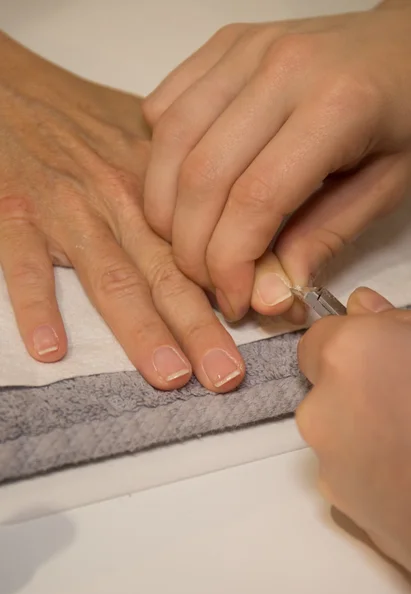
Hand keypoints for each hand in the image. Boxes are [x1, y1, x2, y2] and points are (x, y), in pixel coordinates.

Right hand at [0, 33, 244, 391]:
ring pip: (111, 275)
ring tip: (170, 374)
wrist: (14, 93)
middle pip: (167, 270)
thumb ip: (196, 192)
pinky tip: (51, 348)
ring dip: (141, 329)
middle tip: (227, 375)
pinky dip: (36, 304)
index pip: (207, 240)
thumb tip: (252, 236)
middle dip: (200, 326)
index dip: (238, 284)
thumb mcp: (150, 144)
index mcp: (160, 181)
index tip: (271, 323)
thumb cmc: (85, 121)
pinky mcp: (14, 212)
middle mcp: (121, 195)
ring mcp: (67, 205)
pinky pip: (24, 264)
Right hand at [143, 0, 410, 321]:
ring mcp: (246, 48)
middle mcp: (282, 67)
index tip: (234, 299)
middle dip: (191, 246)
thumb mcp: (384, 188)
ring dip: (165, 207)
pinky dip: (161, 157)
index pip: (255, 199)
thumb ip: (322, 240)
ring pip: (170, 139)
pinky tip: (184, 187)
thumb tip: (265, 297)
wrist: (404, 46)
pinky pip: (166, 106)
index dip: (230, 262)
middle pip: (202, 174)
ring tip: (187, 243)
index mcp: (338, 105)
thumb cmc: (404, 116)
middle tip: (207, 280)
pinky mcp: (224, 45)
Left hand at [297, 287, 410, 570]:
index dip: (350, 342)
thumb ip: (393, 320)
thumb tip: (363, 305)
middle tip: (405, 396)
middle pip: (326, 386)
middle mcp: (321, 408)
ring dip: (364, 428)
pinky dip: (370, 468)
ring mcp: (328, 464)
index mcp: (348, 356)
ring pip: (336, 430)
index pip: (319, 337)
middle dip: (357, 386)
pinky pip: (348, 471)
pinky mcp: (342, 508)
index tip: (380, 352)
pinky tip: (408, 473)